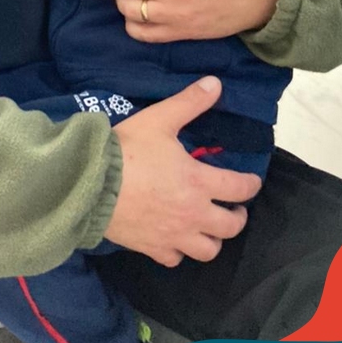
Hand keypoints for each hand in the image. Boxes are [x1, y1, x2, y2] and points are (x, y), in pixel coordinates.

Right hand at [106, 76, 260, 265]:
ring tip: (209, 227)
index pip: (239, 188)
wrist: (89, 183)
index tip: (251, 182)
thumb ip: (189, 102)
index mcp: (198, 181)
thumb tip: (216, 83)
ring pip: (208, 250)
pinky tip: (175, 240)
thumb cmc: (127, 150)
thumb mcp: (159, 119)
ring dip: (213, 238)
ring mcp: (173, 235)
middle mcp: (192, 214)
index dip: (251, 184)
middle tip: (234, 208)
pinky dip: (180, 251)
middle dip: (237, 217)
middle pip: (230, 227)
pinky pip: (175, 259)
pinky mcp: (152, 248)